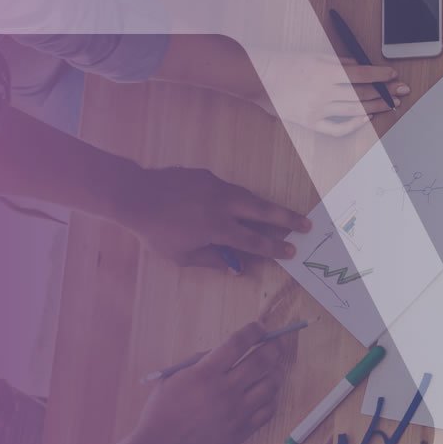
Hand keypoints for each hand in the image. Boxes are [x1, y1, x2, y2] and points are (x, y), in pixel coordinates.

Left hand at [112, 167, 309, 269]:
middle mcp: (224, 205)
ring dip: (267, 207)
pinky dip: (236, 200)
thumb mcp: (182, 256)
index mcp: (219, 228)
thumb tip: (237, 267)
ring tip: (280, 215)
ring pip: (250, 197)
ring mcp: (218, 187)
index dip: (275, 248)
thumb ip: (212, 260)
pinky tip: (232, 205)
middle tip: (307, 224)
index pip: (255, 241)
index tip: (292, 252)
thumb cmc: (157, 231)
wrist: (135, 195)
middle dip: (288, 219)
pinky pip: (228, 190)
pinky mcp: (208, 176)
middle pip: (265, 212)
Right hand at [115, 323, 286, 443]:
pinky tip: (265, 392)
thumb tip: (229, 350)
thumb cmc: (163, 411)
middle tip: (276, 342)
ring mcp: (237, 411)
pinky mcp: (243, 429)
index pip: (238, 343)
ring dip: (275, 371)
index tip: (258, 327)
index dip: (253, 331)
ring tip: (272, 367)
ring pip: (271, 384)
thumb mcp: (174, 378)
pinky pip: (269, 409)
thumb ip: (201, 360)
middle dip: (273, 346)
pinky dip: (271, 397)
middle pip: (262, 360)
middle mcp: (225, 391)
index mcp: (205, 374)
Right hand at [252, 52, 408, 136]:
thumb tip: (361, 66)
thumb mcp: (314, 56)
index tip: (393, 75)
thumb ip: (339, 62)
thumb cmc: (284, 63)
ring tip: (389, 104)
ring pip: (354, 110)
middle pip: (362, 93)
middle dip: (385, 92)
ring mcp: (318, 109)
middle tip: (400, 92)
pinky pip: (338, 128)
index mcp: (326, 71)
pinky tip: (366, 118)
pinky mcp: (310, 122)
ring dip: (375, 107)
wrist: (256, 77)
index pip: (363, 74)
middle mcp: (324, 91)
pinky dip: (355, 124)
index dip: (381, 76)